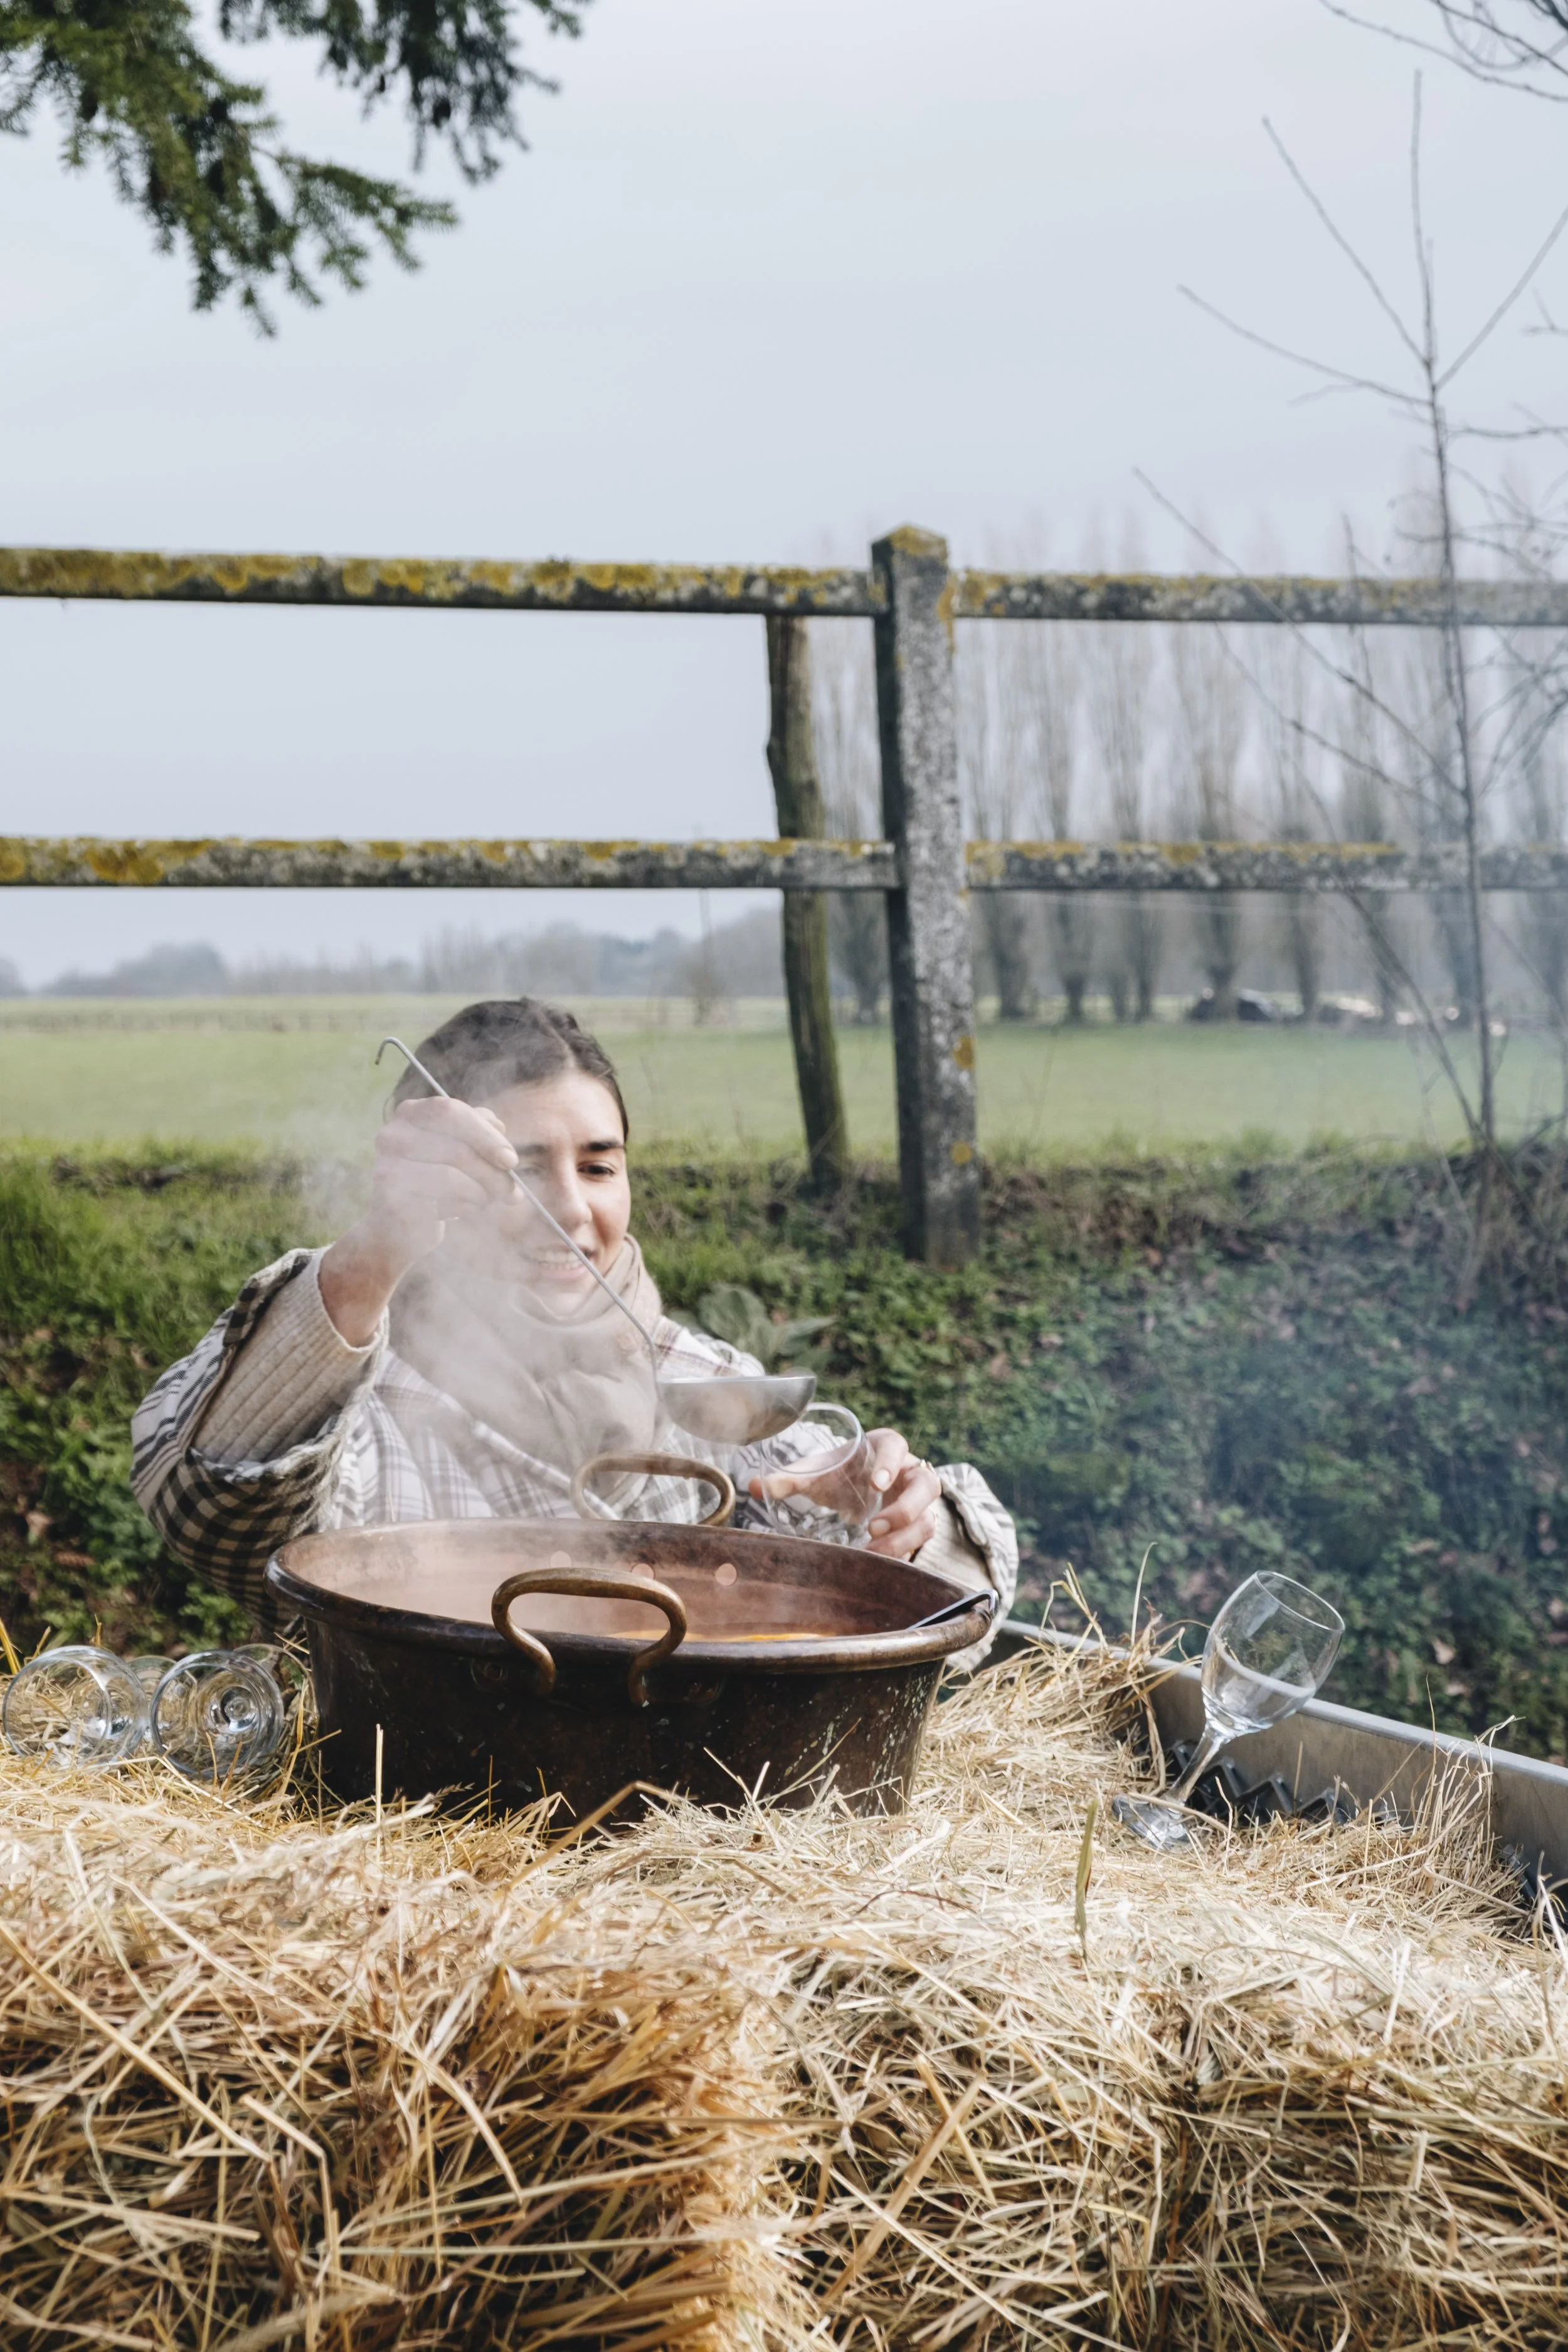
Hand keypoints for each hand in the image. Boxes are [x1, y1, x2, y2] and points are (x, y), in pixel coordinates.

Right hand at [319, 1098, 517, 1343]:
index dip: (482, 1130)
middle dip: (488, 1161)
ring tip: (488, 1204)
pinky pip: (437, 1192)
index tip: (508, 1159)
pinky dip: (461, 1204)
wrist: (395, 1243)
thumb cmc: (440, 1199)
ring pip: (450, 1165)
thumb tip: (501, 1129)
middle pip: (452, 1133)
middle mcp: (393, 1135)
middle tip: (508, 1186)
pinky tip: (459, 1216)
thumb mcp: (467, 1167)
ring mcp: (386, 1165)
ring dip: (480, 1188)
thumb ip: (482, 1143)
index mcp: (412, 1117)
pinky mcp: (388, 1197)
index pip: (449, 1108)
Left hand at [751, 1428, 941, 1559]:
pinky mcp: (918, 1524)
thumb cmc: (842, 1472)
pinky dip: (902, 1552)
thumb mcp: (819, 1472)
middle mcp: (909, 1471)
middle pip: (926, 1484)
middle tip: (872, 1526)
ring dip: (903, 1538)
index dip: (891, 1463)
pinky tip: (877, 1562)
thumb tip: (751, 1486)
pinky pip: (920, 1539)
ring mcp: (918, 1500)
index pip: (896, 1446)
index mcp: (885, 1447)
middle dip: (903, 1509)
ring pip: (927, 1517)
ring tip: (871, 1551)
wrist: (860, 1484)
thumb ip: (789, 1478)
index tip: (876, 1483)